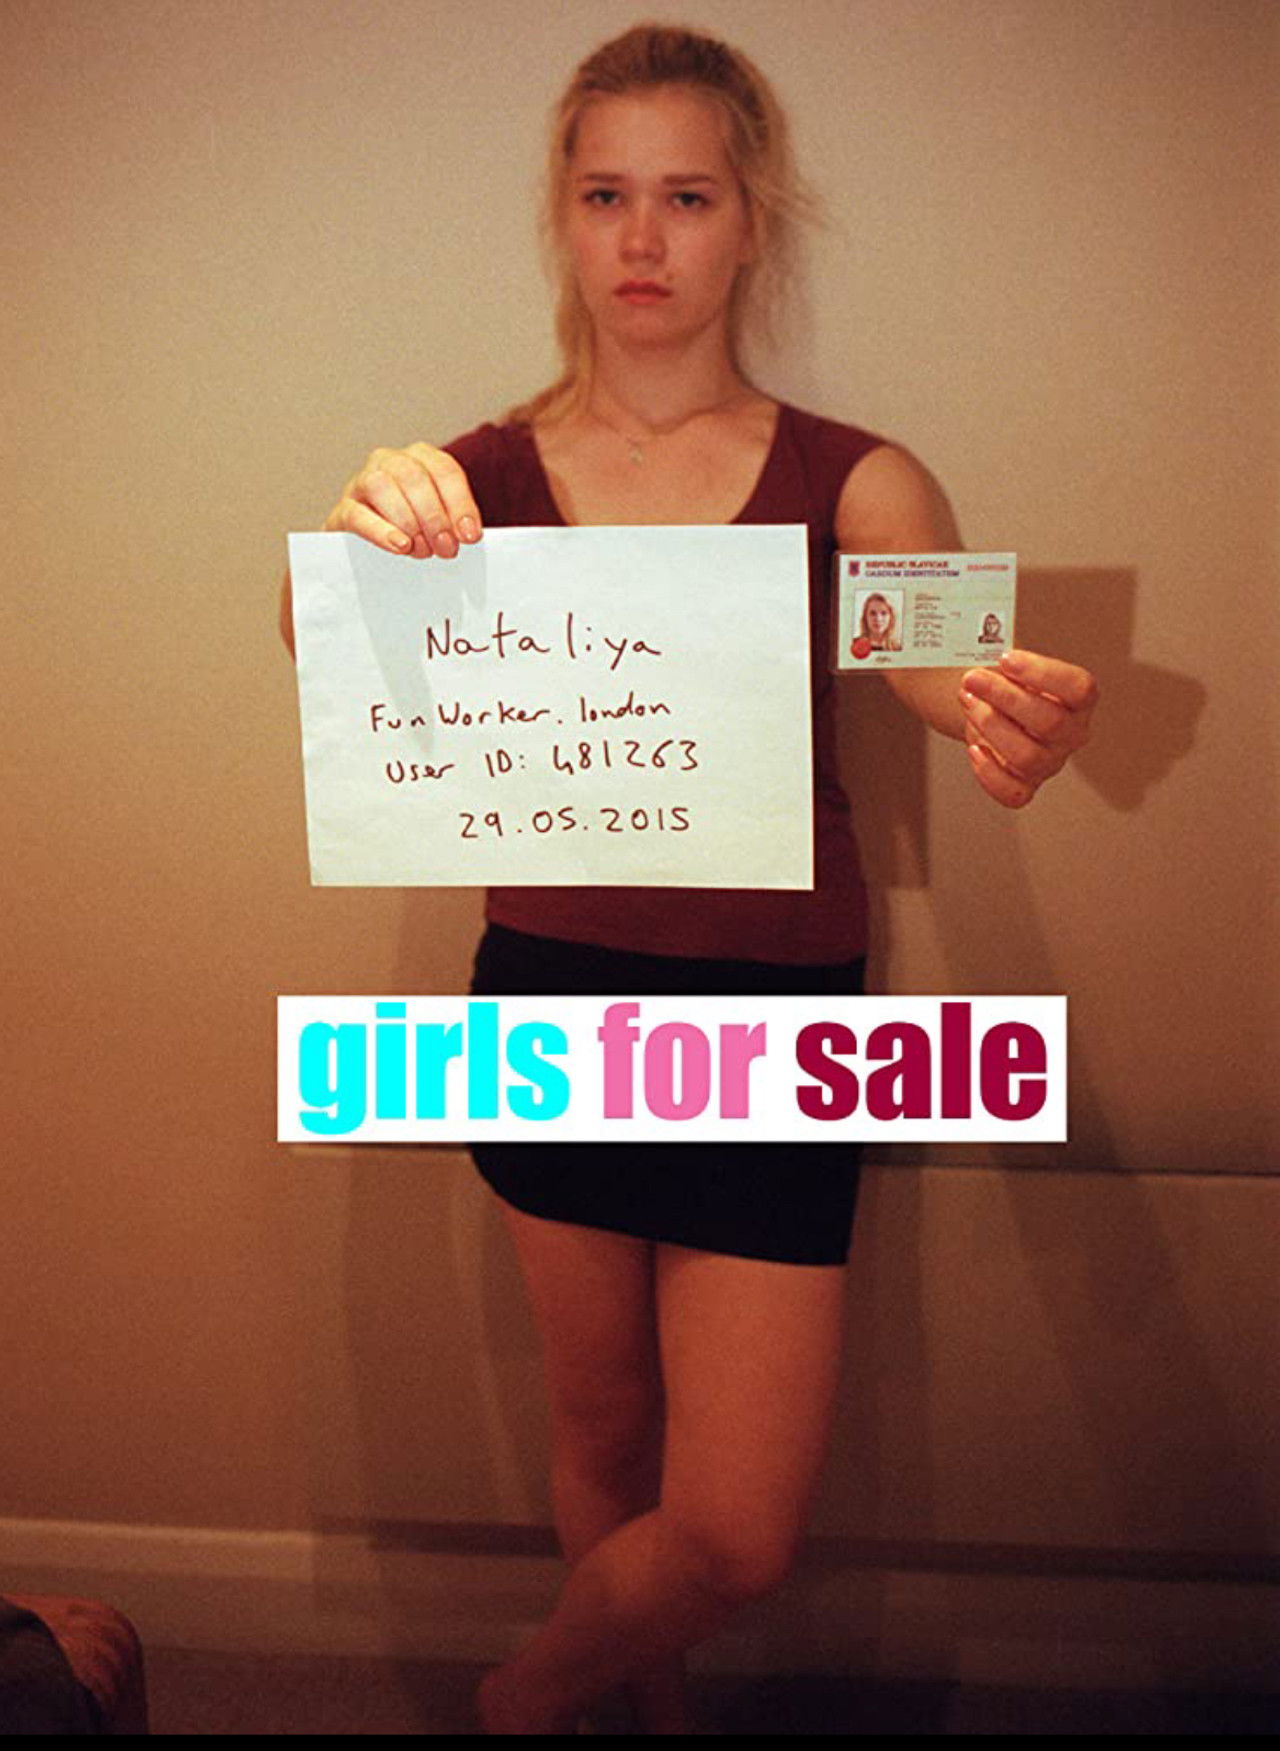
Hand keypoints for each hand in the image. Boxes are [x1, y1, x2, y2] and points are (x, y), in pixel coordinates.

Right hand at [323, 443, 482, 558]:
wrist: (365, 547)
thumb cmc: (411, 529)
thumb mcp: (438, 521)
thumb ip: (453, 522)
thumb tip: (468, 534)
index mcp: (420, 458)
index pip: (444, 470)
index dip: (460, 503)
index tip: (470, 536)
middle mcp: (390, 461)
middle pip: (414, 477)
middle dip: (435, 517)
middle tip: (446, 549)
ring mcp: (362, 482)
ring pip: (382, 486)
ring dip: (408, 521)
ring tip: (421, 550)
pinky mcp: (344, 508)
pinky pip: (358, 514)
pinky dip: (381, 531)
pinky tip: (400, 546)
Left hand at [959, 649, 1098, 807]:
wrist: (992, 707)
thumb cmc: (1008, 683)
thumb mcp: (1012, 663)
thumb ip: (1008, 657)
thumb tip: (983, 642)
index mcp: (1080, 699)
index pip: (1079, 688)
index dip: (1043, 673)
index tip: (1006, 658)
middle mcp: (1072, 733)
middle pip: (1049, 722)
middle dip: (1004, 698)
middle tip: (973, 679)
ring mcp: (1051, 762)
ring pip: (1028, 756)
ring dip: (991, 727)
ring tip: (969, 704)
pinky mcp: (1026, 786)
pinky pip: (1014, 794)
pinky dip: (989, 774)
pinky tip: (974, 749)